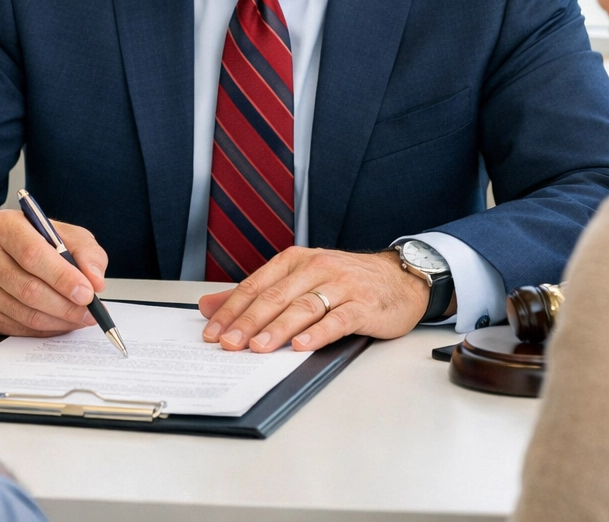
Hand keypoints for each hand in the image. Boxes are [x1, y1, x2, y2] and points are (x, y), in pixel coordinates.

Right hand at [0, 209, 108, 336]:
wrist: (1, 250)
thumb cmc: (36, 240)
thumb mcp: (66, 234)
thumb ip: (86, 253)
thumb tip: (95, 281)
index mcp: (5, 226)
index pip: (32, 254)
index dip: (62, 277)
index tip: (87, 292)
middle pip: (27, 289)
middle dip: (65, 305)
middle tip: (89, 311)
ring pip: (23, 313)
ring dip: (58, 320)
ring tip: (80, 317)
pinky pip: (17, 327)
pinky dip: (45, 329)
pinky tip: (61, 322)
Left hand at [198, 247, 429, 352]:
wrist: (399, 278)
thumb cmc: (345, 281)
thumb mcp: (299, 279)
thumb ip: (255, 294)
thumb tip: (209, 306)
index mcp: (295, 261)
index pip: (256, 286)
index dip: (232, 310)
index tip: (212, 333)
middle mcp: (316, 268)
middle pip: (275, 297)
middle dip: (248, 322)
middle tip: (229, 344)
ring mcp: (341, 285)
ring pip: (303, 307)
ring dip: (278, 329)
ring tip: (258, 347)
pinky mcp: (363, 305)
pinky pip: (338, 319)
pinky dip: (318, 333)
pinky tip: (302, 345)